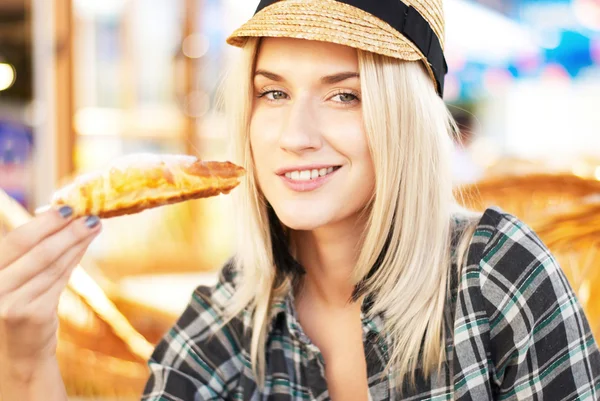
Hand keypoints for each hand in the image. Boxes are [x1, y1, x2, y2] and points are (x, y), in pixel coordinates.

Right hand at [0, 206, 100, 377]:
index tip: (66, 207)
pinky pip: (60, 281)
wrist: (17, 355)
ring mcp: (10, 303)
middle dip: (64, 230)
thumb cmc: (17, 308)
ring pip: (52, 265)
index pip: (16, 241)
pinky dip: (74, 260)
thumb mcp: (14, 280)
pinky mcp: (32, 315)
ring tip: (94, 225)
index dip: (43, 223)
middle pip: (36, 251)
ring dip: (76, 242)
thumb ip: (30, 254)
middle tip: (87, 214)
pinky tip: (85, 247)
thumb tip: (60, 217)